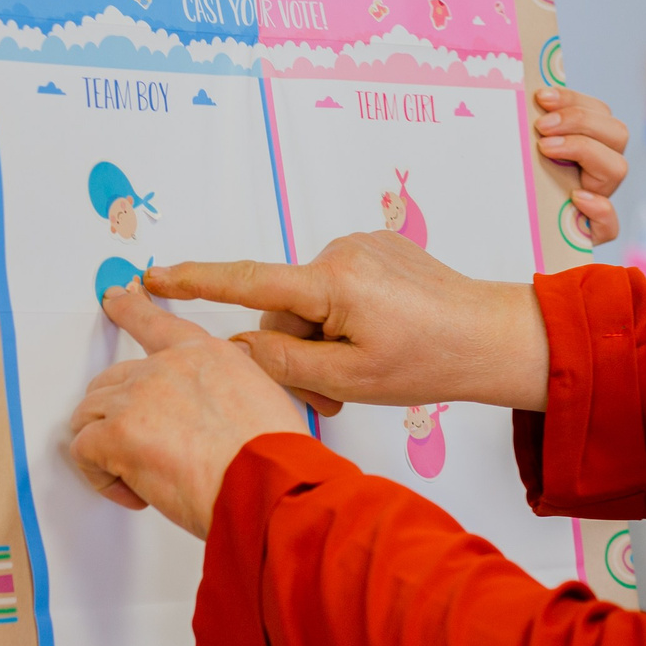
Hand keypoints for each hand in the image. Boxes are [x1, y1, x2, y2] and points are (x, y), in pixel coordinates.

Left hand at [69, 287, 311, 537]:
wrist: (268, 483)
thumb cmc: (272, 459)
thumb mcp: (260, 404)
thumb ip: (221, 396)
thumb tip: (207, 420)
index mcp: (204, 355)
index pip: (155, 322)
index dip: (129, 309)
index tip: (114, 298)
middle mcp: (166, 366)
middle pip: (112, 379)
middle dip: (116, 414)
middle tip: (137, 446)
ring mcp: (137, 396)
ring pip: (90, 413)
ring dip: (105, 445)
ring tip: (137, 473)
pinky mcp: (117, 432)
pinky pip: (83, 451)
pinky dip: (102, 478)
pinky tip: (135, 492)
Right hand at [147, 232, 547, 416]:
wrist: (493, 336)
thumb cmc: (430, 361)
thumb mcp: (349, 380)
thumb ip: (283, 363)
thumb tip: (238, 346)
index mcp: (331, 283)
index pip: (246, 281)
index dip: (194, 282)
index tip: (153, 276)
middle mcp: (341, 253)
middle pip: (284, 310)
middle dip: (297, 353)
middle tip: (332, 399)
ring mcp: (362, 246)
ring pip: (311, 303)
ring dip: (323, 340)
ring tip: (362, 375)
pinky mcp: (379, 248)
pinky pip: (339, 288)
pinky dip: (345, 319)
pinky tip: (381, 340)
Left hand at [532, 87, 629, 244]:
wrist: (514, 230)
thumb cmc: (518, 184)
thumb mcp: (526, 153)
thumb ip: (533, 128)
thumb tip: (532, 98)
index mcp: (590, 142)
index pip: (598, 111)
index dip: (573, 100)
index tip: (541, 97)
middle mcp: (600, 169)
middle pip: (617, 133)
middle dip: (580, 121)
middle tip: (542, 127)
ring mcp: (600, 199)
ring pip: (618, 168)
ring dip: (585, 151)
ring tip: (546, 150)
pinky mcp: (593, 233)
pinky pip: (610, 225)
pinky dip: (599, 209)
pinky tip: (576, 198)